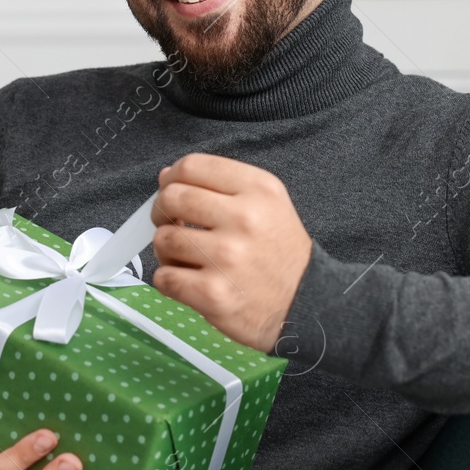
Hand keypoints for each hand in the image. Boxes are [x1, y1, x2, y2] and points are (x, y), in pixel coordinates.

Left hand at [150, 153, 312, 352]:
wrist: (307, 303)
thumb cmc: (279, 253)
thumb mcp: (266, 204)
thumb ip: (218, 185)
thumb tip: (165, 177)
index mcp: (258, 190)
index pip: (191, 166)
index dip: (171, 179)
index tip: (171, 192)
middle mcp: (244, 219)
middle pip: (172, 198)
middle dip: (162, 212)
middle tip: (173, 225)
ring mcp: (228, 258)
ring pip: (163, 239)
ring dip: (166, 250)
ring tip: (185, 258)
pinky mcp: (214, 294)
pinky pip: (164, 277)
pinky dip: (168, 280)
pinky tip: (188, 281)